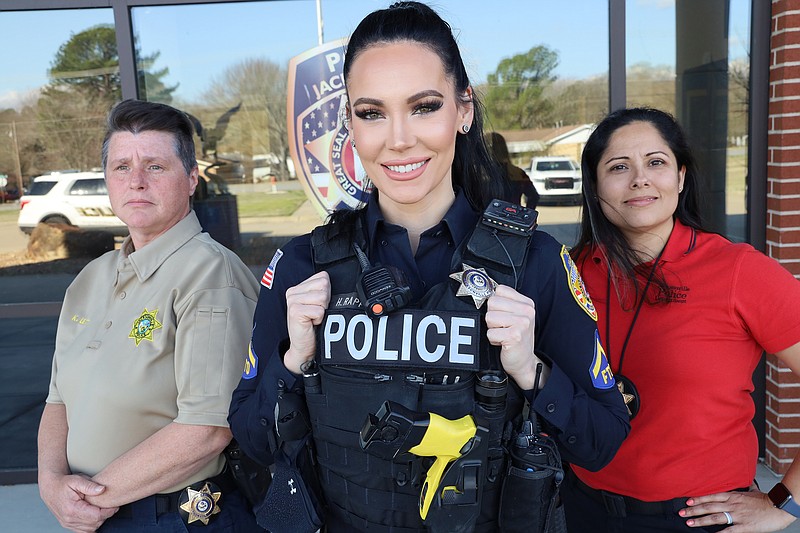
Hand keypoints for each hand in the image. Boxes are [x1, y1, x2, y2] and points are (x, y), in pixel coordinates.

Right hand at [39, 473, 117, 531]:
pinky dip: (91, 525)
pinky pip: (84, 531)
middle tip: (111, 506)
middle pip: (94, 524)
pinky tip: (95, 516)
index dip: (108, 512)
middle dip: (105, 516)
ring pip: (90, 529)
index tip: (115, 506)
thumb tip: (102, 489)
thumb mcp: (77, 480)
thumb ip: (90, 485)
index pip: (96, 516)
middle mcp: (69, 519)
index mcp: (72, 509)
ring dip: (99, 521)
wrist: (50, 488)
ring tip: (103, 510)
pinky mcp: (68, 525)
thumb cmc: (64, 483)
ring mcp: (68, 523)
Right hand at [284, 271, 330, 373]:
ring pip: (322, 297)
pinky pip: (319, 310)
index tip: (319, 305)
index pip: (323, 277)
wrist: (303, 347)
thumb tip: (339, 283)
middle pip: (324, 285)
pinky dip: (319, 319)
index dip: (327, 292)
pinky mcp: (295, 311)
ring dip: (322, 311)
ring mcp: (292, 300)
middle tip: (317, 313)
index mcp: (298, 287)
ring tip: (314, 318)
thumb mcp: (318, 304)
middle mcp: (293, 292)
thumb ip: (323, 291)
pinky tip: (311, 323)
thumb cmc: (312, 326)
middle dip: (325, 301)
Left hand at [485, 284, 545, 389]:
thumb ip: (504, 302)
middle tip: (503, 327)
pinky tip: (503, 342)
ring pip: (489, 317)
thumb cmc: (516, 337)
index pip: (500, 290)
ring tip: (503, 334)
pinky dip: (493, 339)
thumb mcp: (514, 316)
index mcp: (527, 303)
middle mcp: (527, 311)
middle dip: (492, 317)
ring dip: (492, 329)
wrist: (524, 361)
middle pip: (492, 302)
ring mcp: (523, 323)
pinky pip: (490, 332)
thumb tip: (483, 291)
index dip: (496, 304)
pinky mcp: (515, 336)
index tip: (503, 315)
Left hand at [679, 489, 795, 531]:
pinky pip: (729, 530)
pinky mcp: (744, 526)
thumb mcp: (750, 492)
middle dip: (693, 510)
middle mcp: (732, 504)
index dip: (698, 499)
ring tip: (689, 523)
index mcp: (733, 496)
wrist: (779, 507)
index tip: (687, 501)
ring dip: (700, 520)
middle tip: (682, 513)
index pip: (711, 496)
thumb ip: (742, 492)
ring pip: (715, 517)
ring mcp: (737, 515)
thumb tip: (740, 488)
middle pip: (709, 506)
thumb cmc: (765, 500)